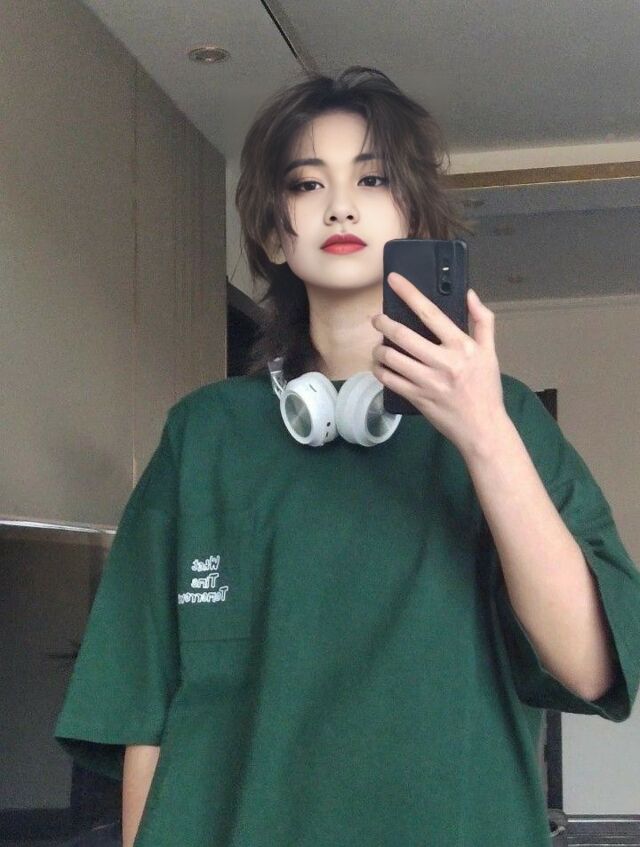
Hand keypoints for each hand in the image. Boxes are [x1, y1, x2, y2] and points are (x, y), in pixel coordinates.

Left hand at [371, 272, 506, 456]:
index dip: (409, 293)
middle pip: (403, 335)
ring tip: (379, 346)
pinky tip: (380, 366)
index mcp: (461, 346)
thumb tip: (469, 294)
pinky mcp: (416, 398)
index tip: (393, 280)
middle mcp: (443, 362)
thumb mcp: (490, 352)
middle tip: (377, 320)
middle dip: (383, 323)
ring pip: (391, 358)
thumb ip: (482, 321)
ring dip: (379, 349)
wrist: (482, 427)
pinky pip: (389, 380)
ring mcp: (427, 382)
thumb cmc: (485, 388)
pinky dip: (379, 371)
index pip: (430, 312)